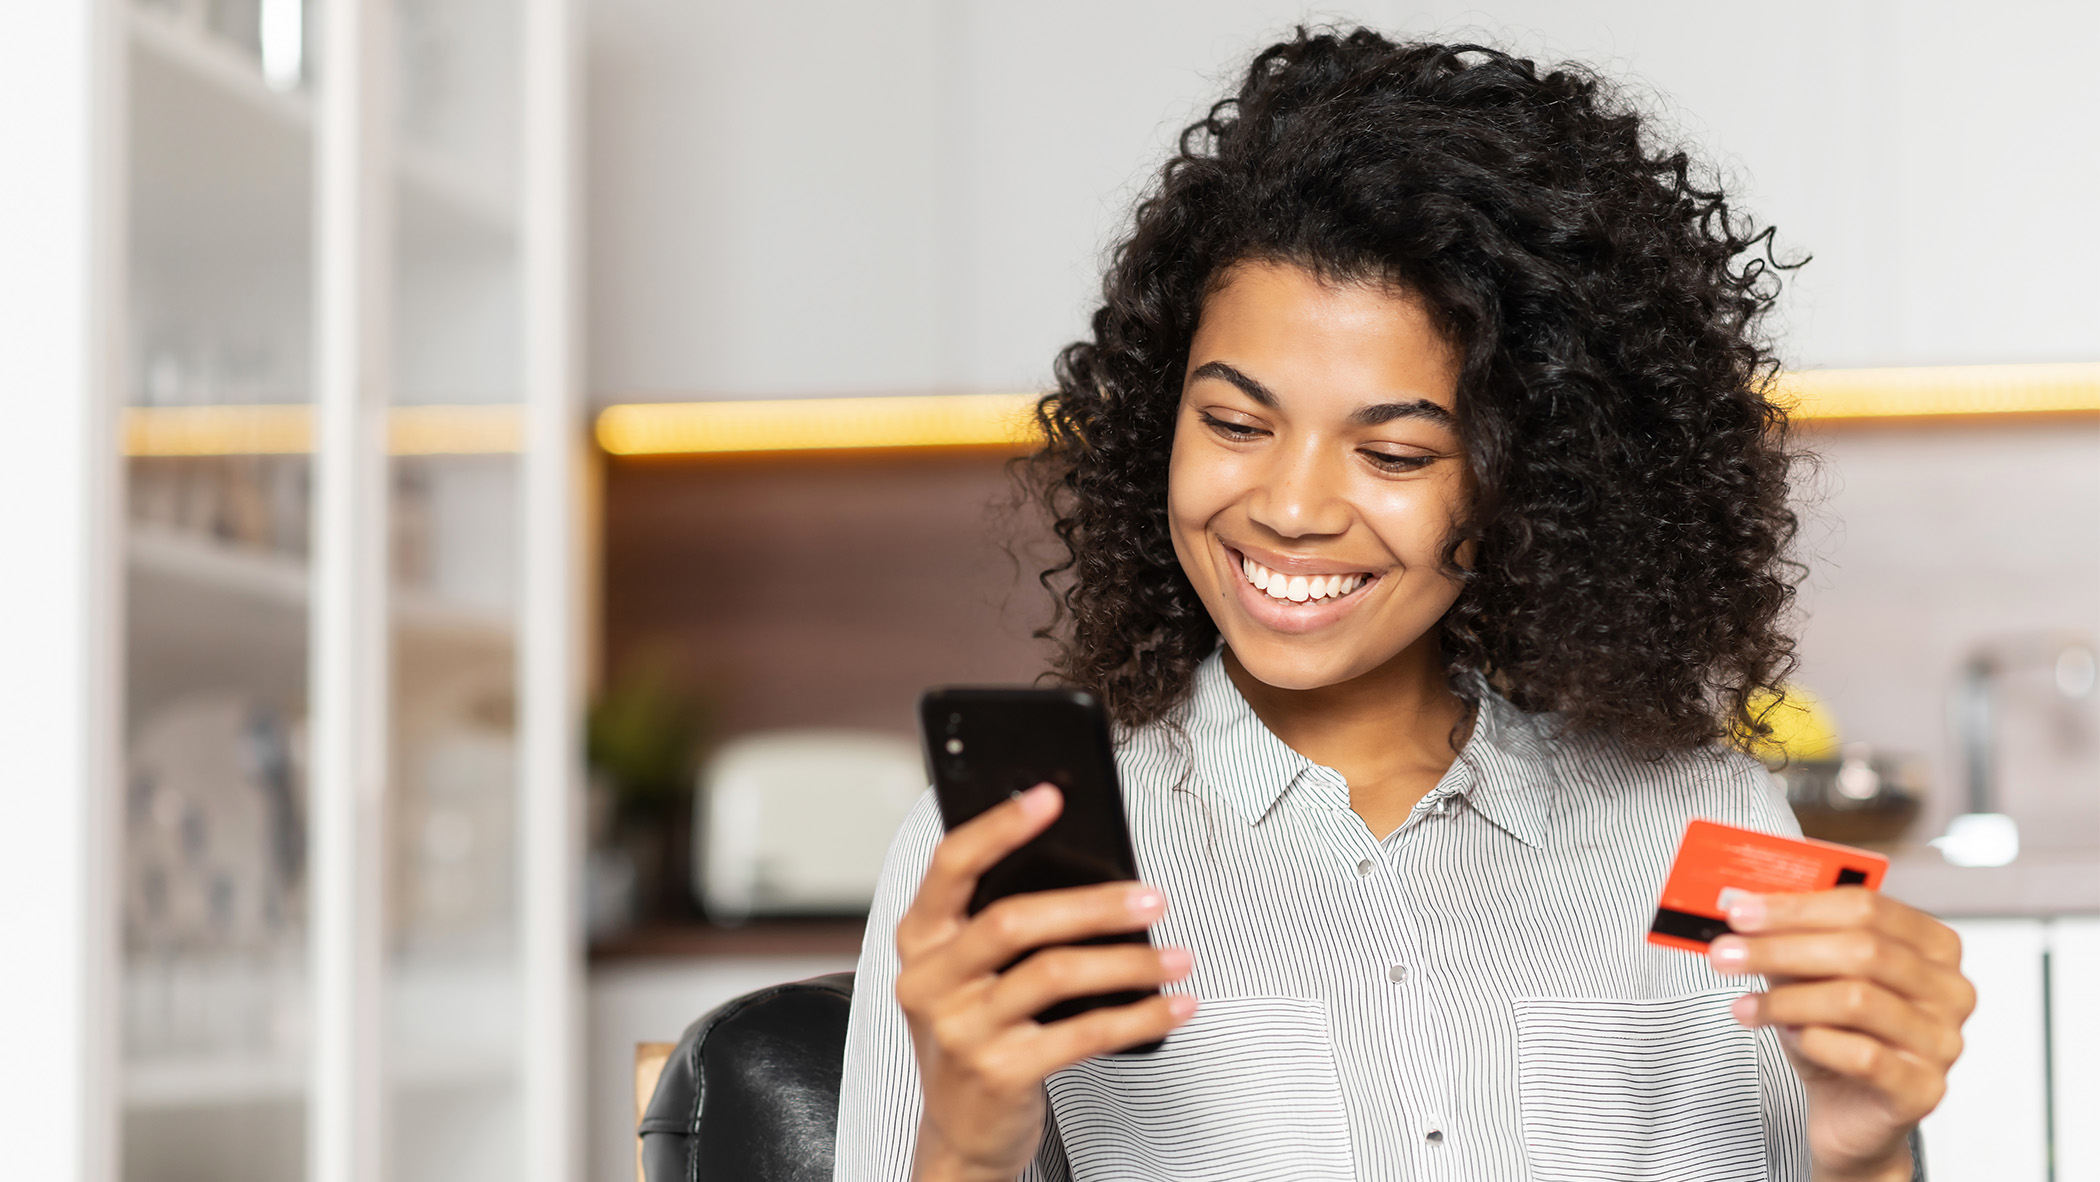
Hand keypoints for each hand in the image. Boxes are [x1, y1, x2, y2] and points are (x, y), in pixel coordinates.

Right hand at [895, 784, 1196, 1181]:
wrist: (961, 1132)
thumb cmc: (977, 1034)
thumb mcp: (966, 975)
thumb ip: (997, 926)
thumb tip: (1087, 872)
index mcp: (919, 940)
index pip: (951, 865)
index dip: (999, 826)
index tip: (1052, 796)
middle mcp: (929, 982)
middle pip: (1014, 920)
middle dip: (1093, 904)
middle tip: (1153, 898)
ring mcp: (961, 1030)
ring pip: (1054, 973)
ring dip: (1129, 963)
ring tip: (1176, 958)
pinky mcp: (1000, 1073)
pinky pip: (1084, 1033)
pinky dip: (1139, 1016)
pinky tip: (1172, 1006)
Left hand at [1709, 889, 1974, 1181]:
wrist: (1848, 1110)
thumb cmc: (1835, 1034)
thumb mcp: (1809, 977)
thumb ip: (1788, 939)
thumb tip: (1742, 906)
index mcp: (1932, 945)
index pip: (1866, 907)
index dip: (1797, 907)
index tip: (1739, 911)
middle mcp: (1949, 990)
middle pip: (1863, 950)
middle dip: (1781, 948)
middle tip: (1725, 954)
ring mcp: (1943, 1041)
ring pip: (1857, 1000)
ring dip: (1786, 1000)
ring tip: (1746, 1007)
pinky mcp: (1924, 1088)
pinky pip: (1862, 1056)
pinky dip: (1813, 1042)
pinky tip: (1788, 1039)